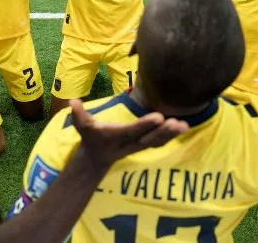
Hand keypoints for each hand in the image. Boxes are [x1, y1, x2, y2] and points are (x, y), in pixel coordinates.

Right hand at [70, 99, 188, 171]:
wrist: (97, 158)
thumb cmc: (91, 137)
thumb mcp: (82, 126)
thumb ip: (79, 114)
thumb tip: (73, 101)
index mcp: (117, 135)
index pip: (133, 130)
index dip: (145, 124)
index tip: (158, 116)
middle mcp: (130, 142)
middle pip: (150, 138)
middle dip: (163, 132)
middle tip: (177, 123)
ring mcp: (139, 145)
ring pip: (158, 141)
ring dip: (171, 135)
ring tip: (184, 126)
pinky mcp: (145, 144)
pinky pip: (160, 141)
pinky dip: (171, 135)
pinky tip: (183, 127)